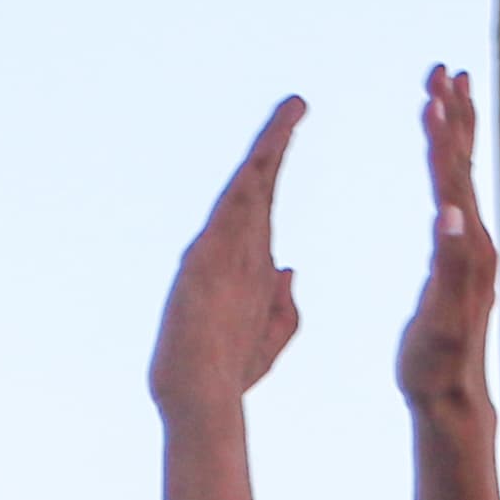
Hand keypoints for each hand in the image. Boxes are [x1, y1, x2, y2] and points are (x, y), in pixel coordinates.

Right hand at [150, 99, 306, 420]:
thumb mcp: (269, 338)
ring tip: (293, 108)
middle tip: (297, 103)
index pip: (265, 209)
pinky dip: (255, 172)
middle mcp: (233, 249)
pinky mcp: (209, 254)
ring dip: (272, 143)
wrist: (201, 395)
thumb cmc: (226, 375)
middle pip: (258, 185)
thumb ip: (283, 307)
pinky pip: (238, 203)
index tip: (293, 141)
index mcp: (248, 268)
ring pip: (250, 184)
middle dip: (276, 142)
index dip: (277, 174)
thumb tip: (289, 270)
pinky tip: (271, 144)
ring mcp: (220, 249)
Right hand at [393, 66, 496, 415]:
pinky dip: (449, 164)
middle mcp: (476, 240)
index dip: (441, 135)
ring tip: (447, 93)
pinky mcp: (461, 258)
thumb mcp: (436, 318)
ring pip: (464, 175)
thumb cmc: (435, 363)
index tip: (431, 94)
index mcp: (466, 247)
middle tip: (445, 70)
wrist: (451, 397)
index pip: (452, 178)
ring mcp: (471, 247)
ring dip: (455, 131)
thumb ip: (446, 264)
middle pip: (465, 164)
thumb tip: (451, 215)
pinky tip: (441, 159)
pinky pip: (456, 195)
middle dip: (454, 114)